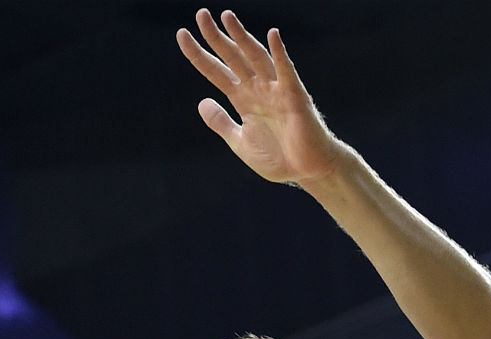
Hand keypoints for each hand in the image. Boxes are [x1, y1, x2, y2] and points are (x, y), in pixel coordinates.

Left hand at [177, 8, 344, 184]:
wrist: (308, 172)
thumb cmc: (279, 158)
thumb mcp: (240, 142)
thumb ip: (221, 122)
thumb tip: (201, 102)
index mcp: (243, 99)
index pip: (216, 71)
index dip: (198, 54)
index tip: (182, 34)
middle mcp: (258, 89)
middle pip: (233, 57)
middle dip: (216, 37)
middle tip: (200, 14)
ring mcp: (276, 90)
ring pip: (256, 58)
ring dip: (242, 37)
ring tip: (226, 17)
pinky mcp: (295, 97)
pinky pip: (286, 72)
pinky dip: (280, 54)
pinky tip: (272, 35)